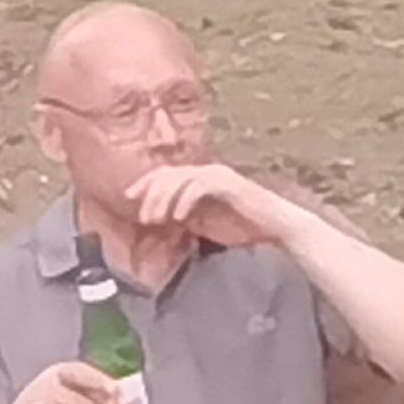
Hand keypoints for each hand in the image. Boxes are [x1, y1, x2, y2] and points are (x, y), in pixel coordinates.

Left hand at [122, 162, 296, 248]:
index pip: (165, 175)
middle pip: (168, 173)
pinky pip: (201, 185)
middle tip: (142, 216)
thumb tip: (155, 229)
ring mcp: (218, 176)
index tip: (128, 198)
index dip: (145, 184)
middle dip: (150, 192)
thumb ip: (182, 221)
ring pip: (181, 178)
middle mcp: (206, 173)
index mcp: (198, 181)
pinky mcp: (230, 184)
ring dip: (164, 197)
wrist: (276, 229)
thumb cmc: (242, 228)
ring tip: (155, 218)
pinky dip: (186, 198)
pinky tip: (178, 215)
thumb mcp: (203, 225)